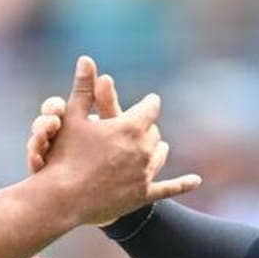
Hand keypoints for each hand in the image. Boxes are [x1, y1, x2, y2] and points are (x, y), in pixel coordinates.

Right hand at [33, 57, 198, 226]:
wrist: (63, 199)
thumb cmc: (64, 154)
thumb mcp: (72, 117)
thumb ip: (83, 88)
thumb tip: (86, 58)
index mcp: (130, 127)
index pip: (150, 108)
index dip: (149, 103)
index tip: (151, 101)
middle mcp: (143, 150)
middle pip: (154, 133)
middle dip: (148, 128)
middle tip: (142, 127)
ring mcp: (145, 174)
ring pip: (160, 156)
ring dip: (156, 149)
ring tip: (154, 147)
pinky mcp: (142, 196)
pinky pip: (169, 188)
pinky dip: (184, 184)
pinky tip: (195, 181)